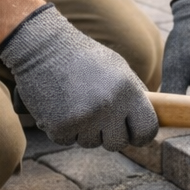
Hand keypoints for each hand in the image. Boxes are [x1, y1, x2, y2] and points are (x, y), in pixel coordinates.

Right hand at [0, 4, 157, 149]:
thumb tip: (148, 118)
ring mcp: (85, 118)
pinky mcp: (61, 126)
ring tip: (74, 104)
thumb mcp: (117, 67)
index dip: (141, 136)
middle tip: (96, 116)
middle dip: (108, 134)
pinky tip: (58, 107)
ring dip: (83, 130)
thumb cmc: (81, 56)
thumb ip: (134, 94)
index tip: (133, 134)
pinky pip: (67, 141)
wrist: (41, 46)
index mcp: (128, 90)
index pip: (147, 130)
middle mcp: (110, 107)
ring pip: (91, 143)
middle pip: (118, 143)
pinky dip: (62, 129)